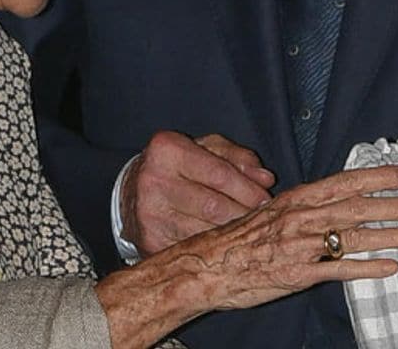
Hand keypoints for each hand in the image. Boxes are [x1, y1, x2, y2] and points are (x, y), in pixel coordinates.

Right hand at [96, 163, 397, 345]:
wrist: (206, 266)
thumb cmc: (238, 239)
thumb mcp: (270, 212)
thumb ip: (302, 208)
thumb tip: (334, 202)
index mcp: (296, 198)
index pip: (345, 181)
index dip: (379, 176)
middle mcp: (301, 217)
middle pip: (357, 207)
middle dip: (395, 206)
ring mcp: (301, 246)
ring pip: (354, 236)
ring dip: (390, 236)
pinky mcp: (298, 274)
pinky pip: (340, 270)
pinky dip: (367, 268)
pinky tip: (390, 269)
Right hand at [121, 131, 276, 254]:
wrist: (131, 192)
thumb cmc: (177, 166)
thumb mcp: (204, 148)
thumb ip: (237, 158)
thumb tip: (265, 179)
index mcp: (167, 150)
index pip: (220, 174)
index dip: (249, 190)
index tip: (266, 201)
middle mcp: (154, 181)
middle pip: (215, 207)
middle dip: (245, 215)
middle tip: (264, 221)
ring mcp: (150, 215)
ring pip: (206, 232)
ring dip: (233, 235)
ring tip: (248, 232)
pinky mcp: (150, 242)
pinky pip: (193, 249)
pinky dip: (214, 249)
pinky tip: (226, 245)